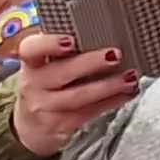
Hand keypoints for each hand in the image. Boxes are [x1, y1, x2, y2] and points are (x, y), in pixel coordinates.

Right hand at [11, 36, 139, 159]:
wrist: (29, 127)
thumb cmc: (45, 86)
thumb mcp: (45, 66)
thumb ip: (63, 51)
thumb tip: (103, 32)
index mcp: (31, 63)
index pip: (31, 49)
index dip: (50, 44)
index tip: (70, 41)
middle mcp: (34, 85)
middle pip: (62, 72)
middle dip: (91, 63)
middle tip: (115, 55)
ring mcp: (46, 107)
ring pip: (79, 96)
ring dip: (109, 86)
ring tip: (130, 77)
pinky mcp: (60, 125)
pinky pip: (89, 112)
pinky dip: (112, 101)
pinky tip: (127, 93)